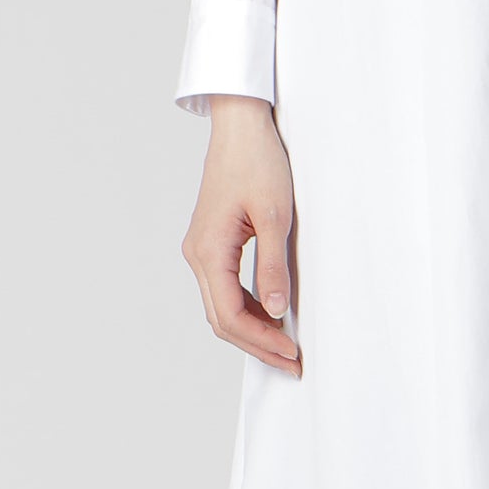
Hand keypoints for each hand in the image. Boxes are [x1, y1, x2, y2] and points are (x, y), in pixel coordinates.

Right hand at [181, 95, 301, 376]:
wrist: (241, 126)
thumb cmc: (257, 162)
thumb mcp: (275, 215)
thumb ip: (273, 266)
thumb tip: (277, 311)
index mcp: (208, 251)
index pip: (230, 316)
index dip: (261, 341)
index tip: (291, 353)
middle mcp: (197, 254)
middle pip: (222, 318)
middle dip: (257, 344)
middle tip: (291, 361)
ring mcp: (202, 249)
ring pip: (222, 305)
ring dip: (252, 328)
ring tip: (284, 345)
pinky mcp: (212, 242)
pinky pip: (225, 287)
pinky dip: (246, 306)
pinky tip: (271, 314)